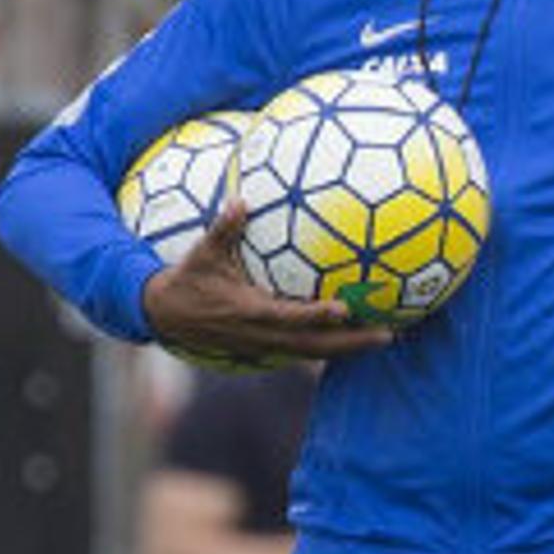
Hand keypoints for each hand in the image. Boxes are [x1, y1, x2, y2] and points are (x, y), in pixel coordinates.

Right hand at [139, 204, 394, 365]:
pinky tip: (356, 338)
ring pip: (313, 354)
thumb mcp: (202, 253)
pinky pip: (304, 352)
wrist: (165, 316)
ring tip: (383, 337)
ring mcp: (265, 348)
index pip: (290, 318)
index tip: (345, 309)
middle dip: (351, 343)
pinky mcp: (266, 351)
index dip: (316, 316)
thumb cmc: (188, 281)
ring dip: (348, 348)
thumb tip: (239, 200)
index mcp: (249, 313)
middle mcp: (261, 336)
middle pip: (314, 346)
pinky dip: (331, 347)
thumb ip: (223, 229)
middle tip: (388, 334)